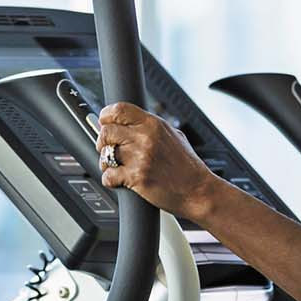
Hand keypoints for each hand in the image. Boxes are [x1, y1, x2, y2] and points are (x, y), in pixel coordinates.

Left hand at [96, 101, 219, 218]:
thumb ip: (151, 127)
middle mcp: (146, 138)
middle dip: (103, 142)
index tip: (104, 122)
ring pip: (105, 154)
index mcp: (154, 124)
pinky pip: (108, 175)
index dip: (106, 116)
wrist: (198, 191)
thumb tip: (130, 123)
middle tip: (108, 149)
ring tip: (116, 167)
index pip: (119, 109)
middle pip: (107, 131)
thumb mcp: (173, 135)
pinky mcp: (136, 177)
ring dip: (106, 163)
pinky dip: (110, 179)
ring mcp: (140, 157)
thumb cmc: (188, 166)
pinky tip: (119, 180)